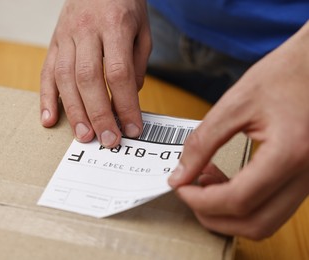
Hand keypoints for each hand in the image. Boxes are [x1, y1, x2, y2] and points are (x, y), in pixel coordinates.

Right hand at [40, 0, 150, 147]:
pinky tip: (50, 119)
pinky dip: (46, 98)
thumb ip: (136, 64)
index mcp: (114, 25)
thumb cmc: (124, 4)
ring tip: (84, 136)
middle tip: (108, 140)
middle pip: (88, 78)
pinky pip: (46, 72)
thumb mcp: (142, 30)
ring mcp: (65, 36)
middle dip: (98, 114)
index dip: (125, 104)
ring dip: (74, 111)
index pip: (118, 72)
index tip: (132, 128)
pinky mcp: (53, 42)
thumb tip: (127, 99)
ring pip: (65, 78)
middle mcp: (86, 30)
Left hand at [169, 22, 308, 239]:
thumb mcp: (236, 103)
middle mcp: (308, 175)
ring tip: (204, 181)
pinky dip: (245, 203)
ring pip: (266, 222)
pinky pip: (273, 206)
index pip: (239, 199)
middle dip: (213, 216)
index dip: (201, 200)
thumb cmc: (285, 73)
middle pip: (255, 224)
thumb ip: (203, 142)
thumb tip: (180, 174)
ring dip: (229, 213)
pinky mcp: (305, 178)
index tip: (179, 186)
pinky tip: (225, 178)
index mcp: (291, 152)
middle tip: (189, 191)